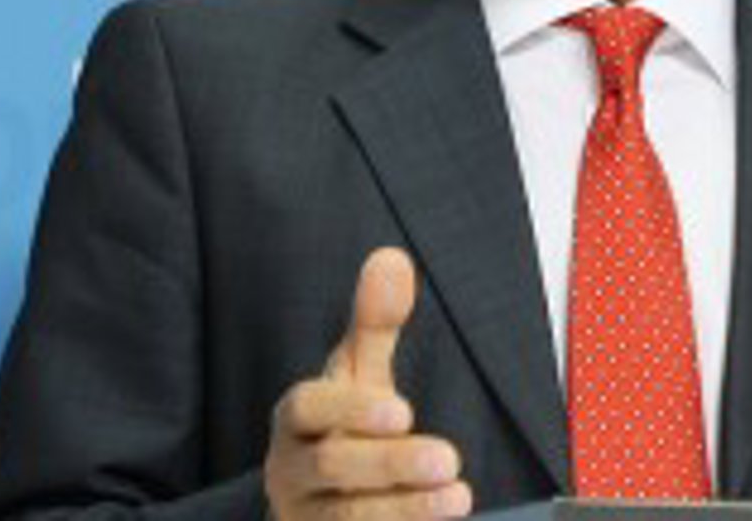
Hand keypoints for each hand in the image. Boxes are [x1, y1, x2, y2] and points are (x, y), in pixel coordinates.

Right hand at [265, 248, 472, 520]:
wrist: (319, 502)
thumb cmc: (346, 426)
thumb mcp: (360, 376)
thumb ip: (375, 323)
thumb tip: (391, 257)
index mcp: (297, 419)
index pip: (309, 408)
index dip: (351, 409)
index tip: (402, 412)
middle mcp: (292, 471)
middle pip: (331, 466)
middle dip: (391, 463)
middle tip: (449, 458)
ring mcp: (307, 518)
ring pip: (346, 517)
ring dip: (405, 510)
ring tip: (459, 497)